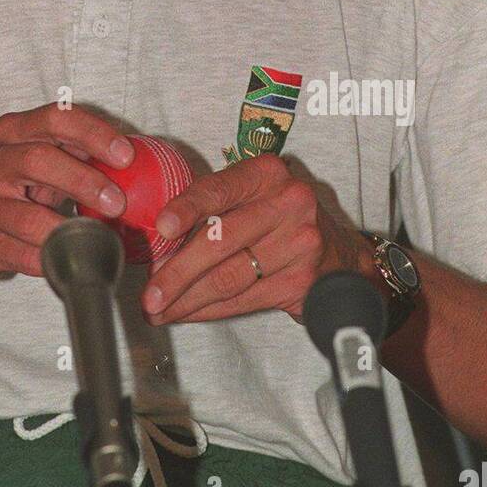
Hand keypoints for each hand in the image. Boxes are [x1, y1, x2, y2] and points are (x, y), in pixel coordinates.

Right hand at [0, 103, 134, 282]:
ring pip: (27, 216)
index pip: (54, 119)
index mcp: (8, 132)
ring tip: (97, 237)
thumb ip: (67, 152)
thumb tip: (125, 155)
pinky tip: (69, 260)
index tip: (126, 155)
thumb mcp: (25, 157)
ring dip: (69, 229)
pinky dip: (50, 259)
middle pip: (38, 160)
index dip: (93, 133)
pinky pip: (20, 255)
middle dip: (84, 181)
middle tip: (117, 202)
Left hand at [140, 153, 365, 325]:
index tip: (160, 228)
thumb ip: (211, 207)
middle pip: (219, 240)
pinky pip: (244, 300)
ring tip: (159, 309)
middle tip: (149, 294)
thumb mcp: (252, 196)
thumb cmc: (278, 219)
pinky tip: (189, 313)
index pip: (218, 189)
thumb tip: (157, 241)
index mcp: (266, 173)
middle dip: (176, 272)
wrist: (338, 254)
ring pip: (228, 277)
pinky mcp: (302, 281)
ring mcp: (299, 243)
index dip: (186, 208)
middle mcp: (287, 203)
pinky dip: (210, 310)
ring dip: (187, 298)